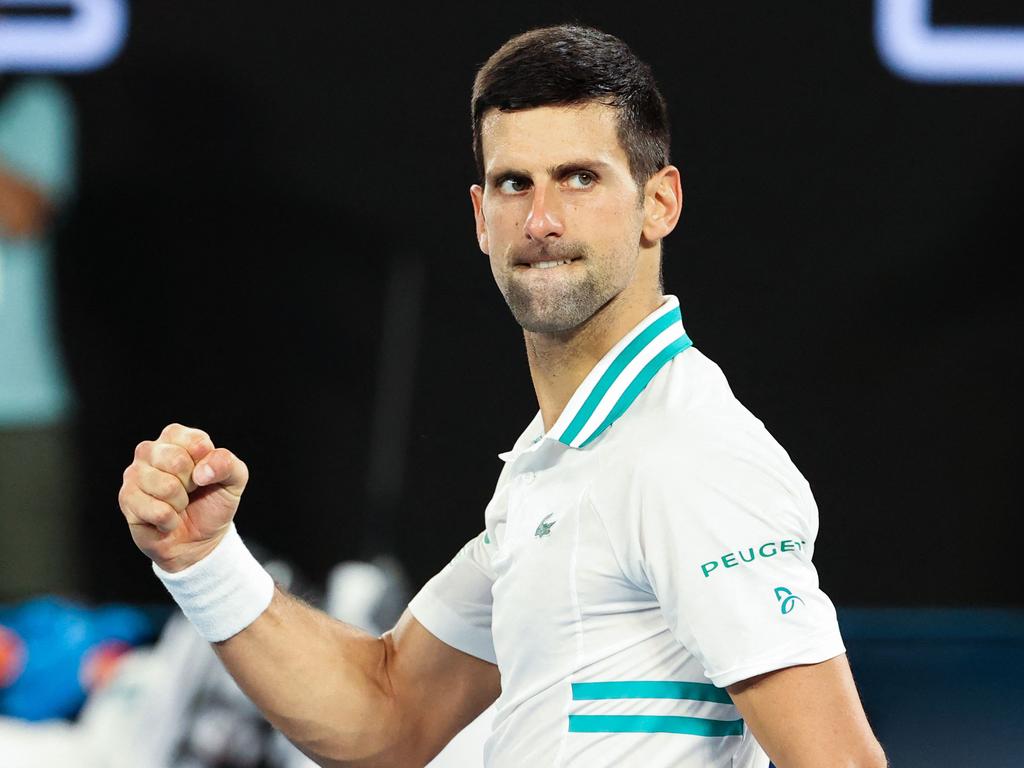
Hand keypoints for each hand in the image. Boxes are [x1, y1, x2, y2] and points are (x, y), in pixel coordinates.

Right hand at [118, 423, 248, 571]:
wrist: (199, 541)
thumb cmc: (213, 503)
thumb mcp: (234, 480)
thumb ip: (227, 464)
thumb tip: (202, 472)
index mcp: (176, 437)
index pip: (196, 441)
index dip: (207, 464)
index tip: (206, 475)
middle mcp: (151, 450)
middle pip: (177, 461)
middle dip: (192, 484)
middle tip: (190, 492)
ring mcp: (134, 474)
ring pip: (167, 486)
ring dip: (180, 503)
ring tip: (178, 505)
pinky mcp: (127, 499)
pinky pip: (158, 511)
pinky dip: (170, 521)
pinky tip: (167, 519)